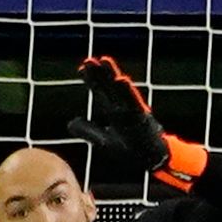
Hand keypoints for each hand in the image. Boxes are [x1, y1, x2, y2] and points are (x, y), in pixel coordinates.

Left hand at [76, 56, 172, 173]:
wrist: (150, 160)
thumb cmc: (129, 149)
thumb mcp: (103, 141)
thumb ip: (88, 131)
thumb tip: (71, 123)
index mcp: (114, 111)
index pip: (101, 92)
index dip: (92, 80)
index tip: (83, 67)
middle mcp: (123, 108)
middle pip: (109, 87)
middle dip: (100, 73)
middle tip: (89, 60)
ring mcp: (133, 112)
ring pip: (120, 90)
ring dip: (113, 75)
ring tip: (105, 61)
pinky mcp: (142, 119)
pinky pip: (134, 103)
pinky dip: (128, 92)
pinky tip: (122, 80)